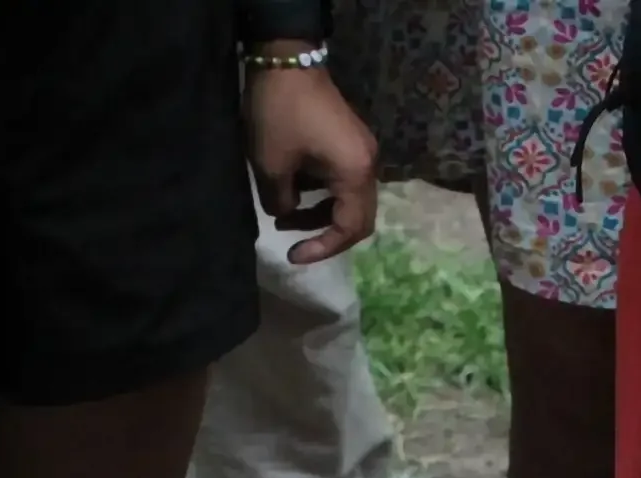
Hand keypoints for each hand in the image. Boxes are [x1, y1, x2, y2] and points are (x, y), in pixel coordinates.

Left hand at [243, 63, 377, 263]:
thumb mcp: (272, 166)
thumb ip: (282, 203)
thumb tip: (285, 212)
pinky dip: (322, 194)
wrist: (286, 58)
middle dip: (326, 234)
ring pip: (349, 199)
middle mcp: (367, 164)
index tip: (293, 255)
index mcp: (355, 173)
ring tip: (286, 216)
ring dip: (320, 214)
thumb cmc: (281, 113)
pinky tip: (297, 193)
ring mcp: (361, 150)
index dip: (323, 248)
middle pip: (357, 218)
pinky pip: (343, 179)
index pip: (349, 228)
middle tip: (296, 243)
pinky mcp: (350, 140)